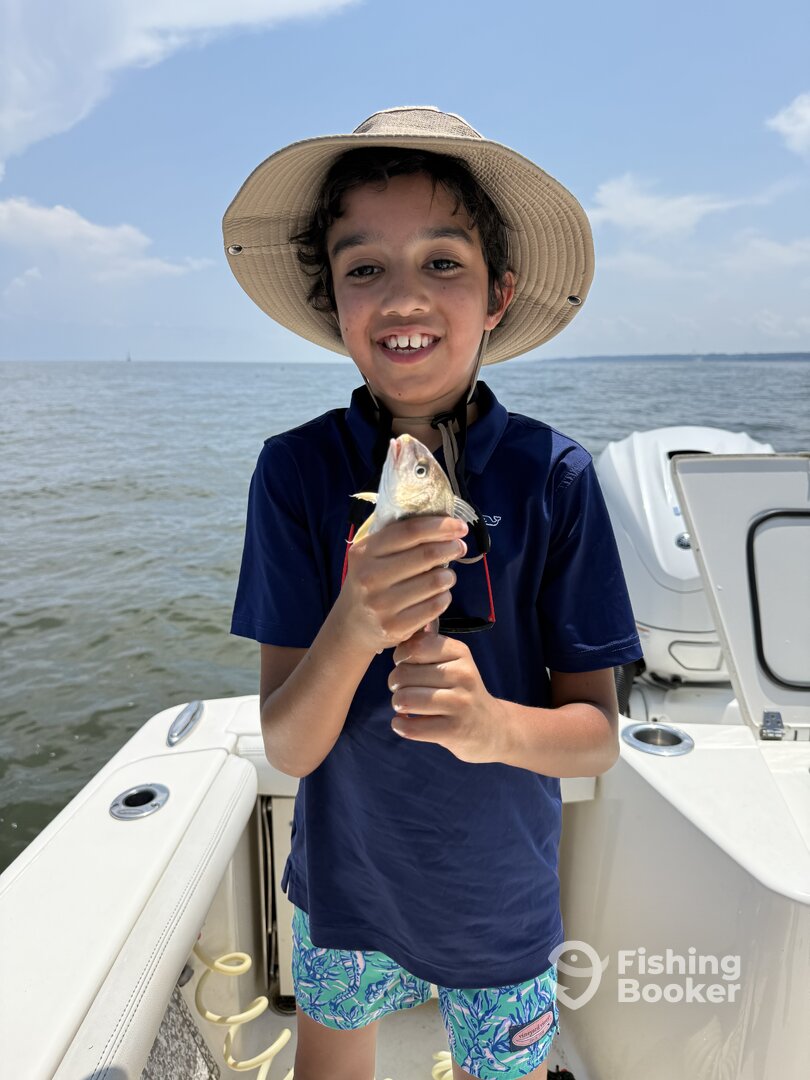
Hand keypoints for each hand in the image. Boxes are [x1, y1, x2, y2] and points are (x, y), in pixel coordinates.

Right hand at [339, 516, 467, 654]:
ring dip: (449, 576)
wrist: (351, 625)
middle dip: (451, 548)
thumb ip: (397, 537)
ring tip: (446, 576)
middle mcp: (370, 577)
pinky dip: (444, 597)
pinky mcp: (395, 627)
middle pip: (427, 555)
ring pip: (435, 581)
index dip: (440, 526)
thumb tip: (441, 522)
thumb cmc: (370, 583)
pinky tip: (439, 595)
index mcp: (365, 552)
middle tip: (458, 547)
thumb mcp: (371, 556)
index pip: (410, 531)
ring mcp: (382, 604)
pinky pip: (435, 606)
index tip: (460, 526)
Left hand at [388, 629, 504, 763]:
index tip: (406, 665)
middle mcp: (463, 675)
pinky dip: (399, 725)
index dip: (400, 656)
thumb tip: (398, 632)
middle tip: (405, 689)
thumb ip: (426, 646)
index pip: (414, 646)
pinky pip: (410, 727)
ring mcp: (460, 704)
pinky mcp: (454, 731)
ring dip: (398, 704)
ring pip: (404, 699)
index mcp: (459, 652)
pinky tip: (406, 722)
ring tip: (406, 705)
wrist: (490, 726)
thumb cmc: (459, 690)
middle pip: (403, 674)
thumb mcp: (452, 662)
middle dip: (395, 683)